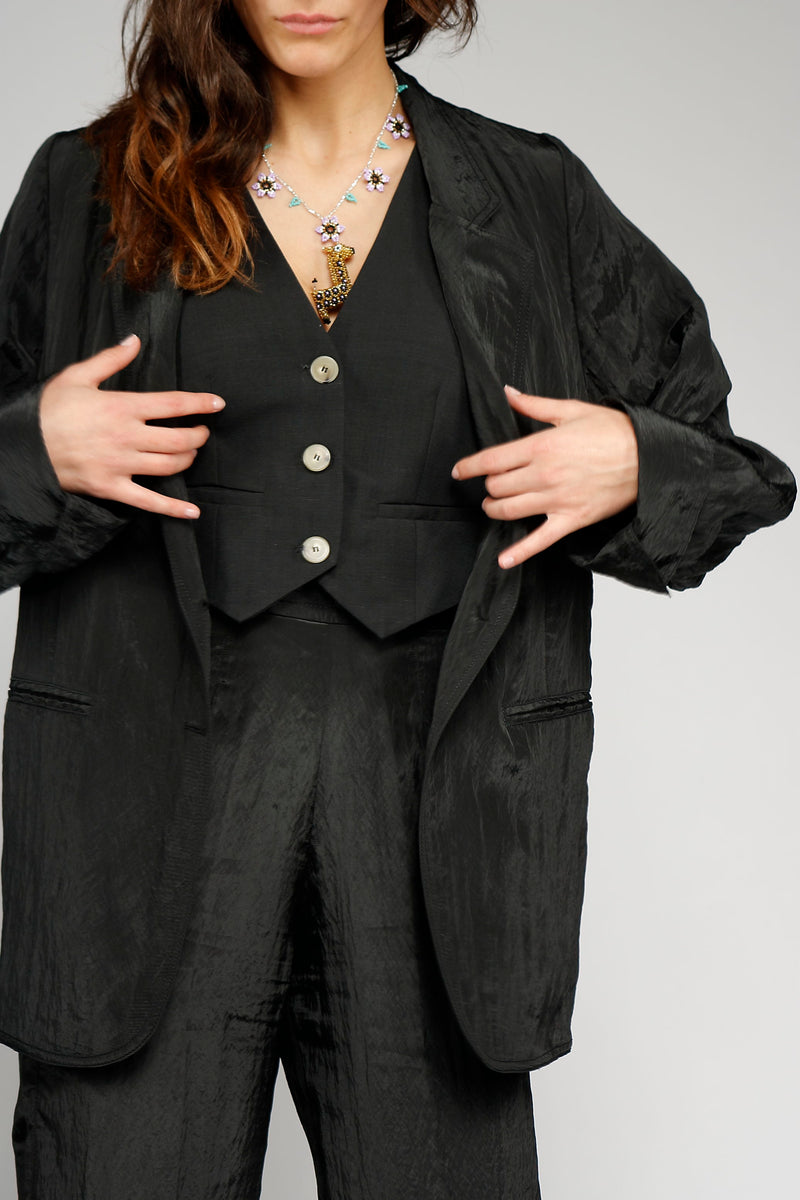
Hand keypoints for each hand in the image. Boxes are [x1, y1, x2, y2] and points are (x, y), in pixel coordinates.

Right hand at [39, 335, 224, 519]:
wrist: (24, 446)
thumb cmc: (50, 410)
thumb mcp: (77, 376)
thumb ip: (110, 359)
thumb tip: (134, 341)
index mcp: (122, 407)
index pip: (172, 404)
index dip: (200, 403)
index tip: (217, 404)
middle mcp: (127, 437)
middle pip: (179, 438)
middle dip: (198, 435)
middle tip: (202, 431)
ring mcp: (121, 465)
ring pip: (170, 465)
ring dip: (189, 459)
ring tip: (191, 452)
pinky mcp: (113, 488)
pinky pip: (149, 502)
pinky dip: (173, 509)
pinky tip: (193, 512)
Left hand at [452, 385, 638, 567]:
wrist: (649, 456)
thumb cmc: (613, 431)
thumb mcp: (571, 410)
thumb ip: (534, 405)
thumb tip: (508, 393)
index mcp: (540, 447)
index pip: (491, 460)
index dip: (469, 467)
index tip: (459, 471)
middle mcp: (544, 475)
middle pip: (497, 487)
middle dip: (488, 487)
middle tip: (490, 485)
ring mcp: (557, 500)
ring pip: (509, 511)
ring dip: (495, 510)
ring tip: (493, 506)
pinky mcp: (572, 519)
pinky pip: (540, 541)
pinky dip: (520, 552)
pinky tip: (503, 560)